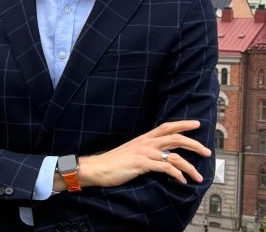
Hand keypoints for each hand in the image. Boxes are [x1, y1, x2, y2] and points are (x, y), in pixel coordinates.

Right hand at [75, 120, 210, 188]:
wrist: (97, 168)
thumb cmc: (113, 162)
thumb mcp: (131, 152)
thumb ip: (145, 152)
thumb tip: (159, 157)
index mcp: (144, 139)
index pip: (167, 127)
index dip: (183, 124)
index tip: (197, 124)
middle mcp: (146, 143)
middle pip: (176, 138)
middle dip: (194, 144)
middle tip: (207, 151)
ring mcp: (144, 153)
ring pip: (175, 156)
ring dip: (190, 167)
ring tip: (198, 176)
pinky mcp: (142, 164)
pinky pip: (165, 167)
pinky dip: (177, 174)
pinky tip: (182, 181)